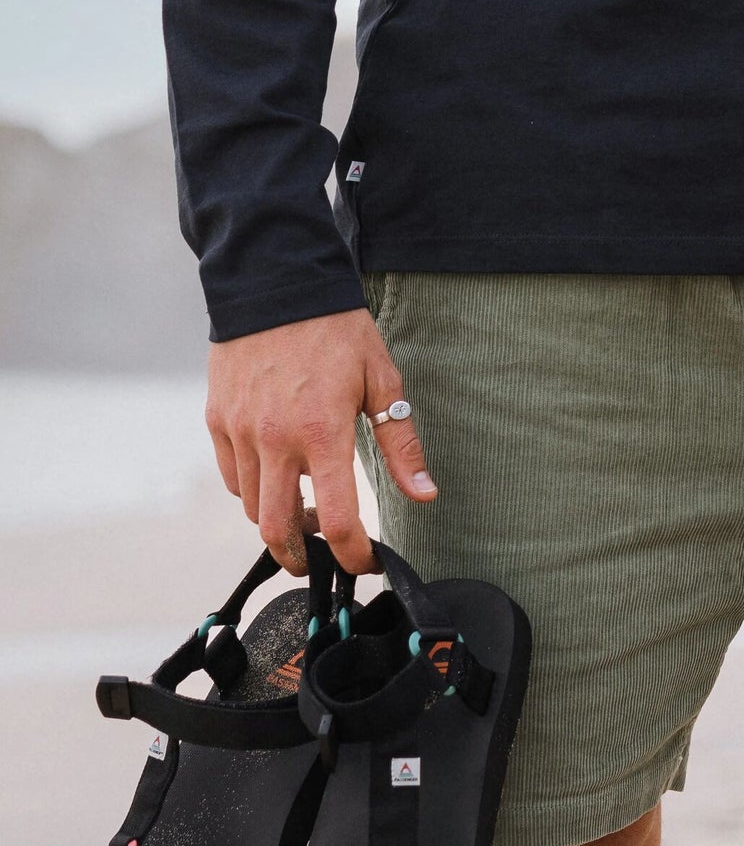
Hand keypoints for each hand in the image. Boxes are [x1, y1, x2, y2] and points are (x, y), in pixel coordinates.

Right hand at [206, 308, 435, 575]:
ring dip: (278, 522)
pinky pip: (232, 476)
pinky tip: (278, 478)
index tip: (364, 562)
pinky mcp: (218, 419)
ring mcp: (240, 431)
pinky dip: (253, 491)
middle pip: (277, 529)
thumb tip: (424, 495)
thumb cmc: (336, 331)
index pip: (338, 521)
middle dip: (301, 558)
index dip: (352, 555)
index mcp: (322, 434)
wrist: (274, 282)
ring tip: (306, 511)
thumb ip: (401, 444)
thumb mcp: (382, 382)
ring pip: (251, 507)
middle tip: (322, 558)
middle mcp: (275, 439)